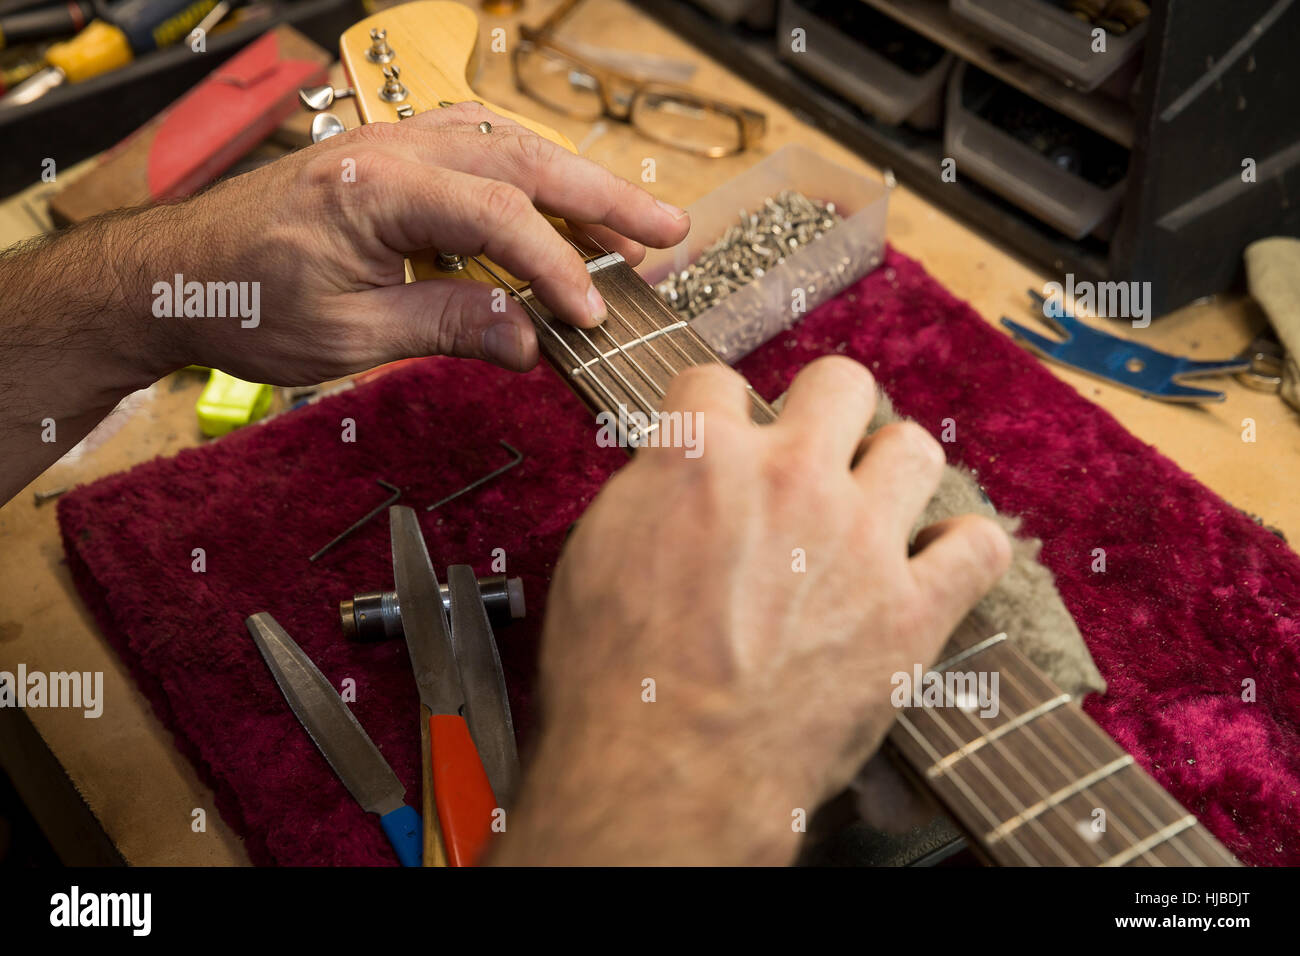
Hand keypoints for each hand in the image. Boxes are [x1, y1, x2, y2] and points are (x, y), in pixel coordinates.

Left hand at [126, 102, 689, 383]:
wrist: (174, 276)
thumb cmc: (241, 302)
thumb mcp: (347, 334)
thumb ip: (446, 325)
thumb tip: (530, 339)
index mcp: (376, 188)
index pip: (499, 217)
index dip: (558, 268)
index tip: (594, 315)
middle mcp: (391, 151)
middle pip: (523, 161)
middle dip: (604, 198)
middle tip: (669, 232)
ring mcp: (392, 149)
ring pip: (507, 150)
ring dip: (574, 187)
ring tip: (630, 228)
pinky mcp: (390, 164)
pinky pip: (477, 156)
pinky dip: (528, 184)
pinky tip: (555, 210)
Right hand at [497, 357, 1011, 864]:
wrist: (667, 771)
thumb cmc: (616, 681)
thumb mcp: (597, 556)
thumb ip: (652, 494)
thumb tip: (679, 476)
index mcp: (701, 456)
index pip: (716, 380)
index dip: (716, 412)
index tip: (721, 437)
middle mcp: (789, 478)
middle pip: (838, 383)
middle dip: (822, 410)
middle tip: (808, 453)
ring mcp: (859, 540)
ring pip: (914, 448)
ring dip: (891, 470)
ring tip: (872, 505)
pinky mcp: (910, 610)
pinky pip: (977, 547)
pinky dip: (962, 550)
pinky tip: (936, 562)